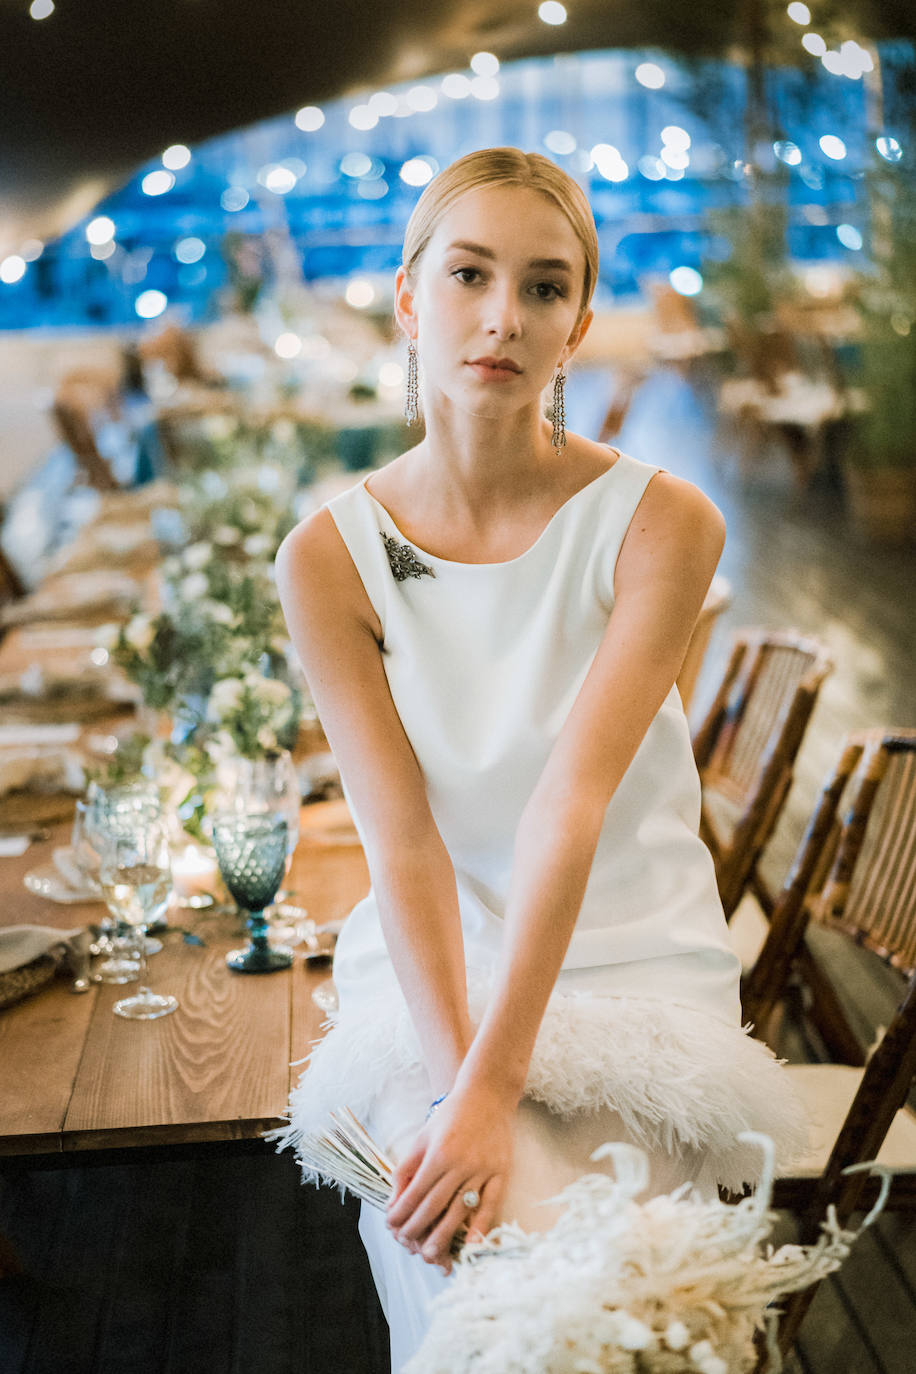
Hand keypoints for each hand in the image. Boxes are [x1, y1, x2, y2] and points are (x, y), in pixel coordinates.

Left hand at [385, 1084, 513, 1273]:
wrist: (488, 1094)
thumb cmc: (451, 1115)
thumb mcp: (423, 1136)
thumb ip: (407, 1168)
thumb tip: (394, 1201)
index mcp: (439, 1154)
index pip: (415, 1193)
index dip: (401, 1213)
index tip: (391, 1225)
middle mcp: (461, 1164)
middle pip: (435, 1206)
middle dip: (417, 1229)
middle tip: (407, 1244)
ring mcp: (483, 1170)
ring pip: (460, 1211)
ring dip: (443, 1235)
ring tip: (431, 1255)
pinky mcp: (501, 1173)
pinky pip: (490, 1205)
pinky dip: (480, 1227)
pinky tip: (469, 1245)